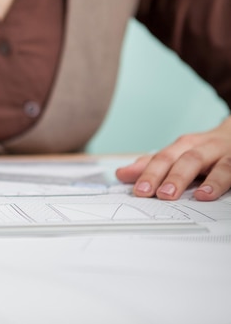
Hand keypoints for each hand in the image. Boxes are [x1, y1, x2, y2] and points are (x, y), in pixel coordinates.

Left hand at [115, 117, 230, 200]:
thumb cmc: (203, 149)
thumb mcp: (177, 154)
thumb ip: (151, 166)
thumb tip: (122, 174)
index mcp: (184, 146)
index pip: (164, 158)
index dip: (150, 174)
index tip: (139, 190)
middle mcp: (205, 147)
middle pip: (188, 159)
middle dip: (175, 176)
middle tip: (163, 194)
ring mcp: (227, 155)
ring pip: (220, 165)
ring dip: (210, 181)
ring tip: (199, 196)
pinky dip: (227, 182)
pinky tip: (220, 192)